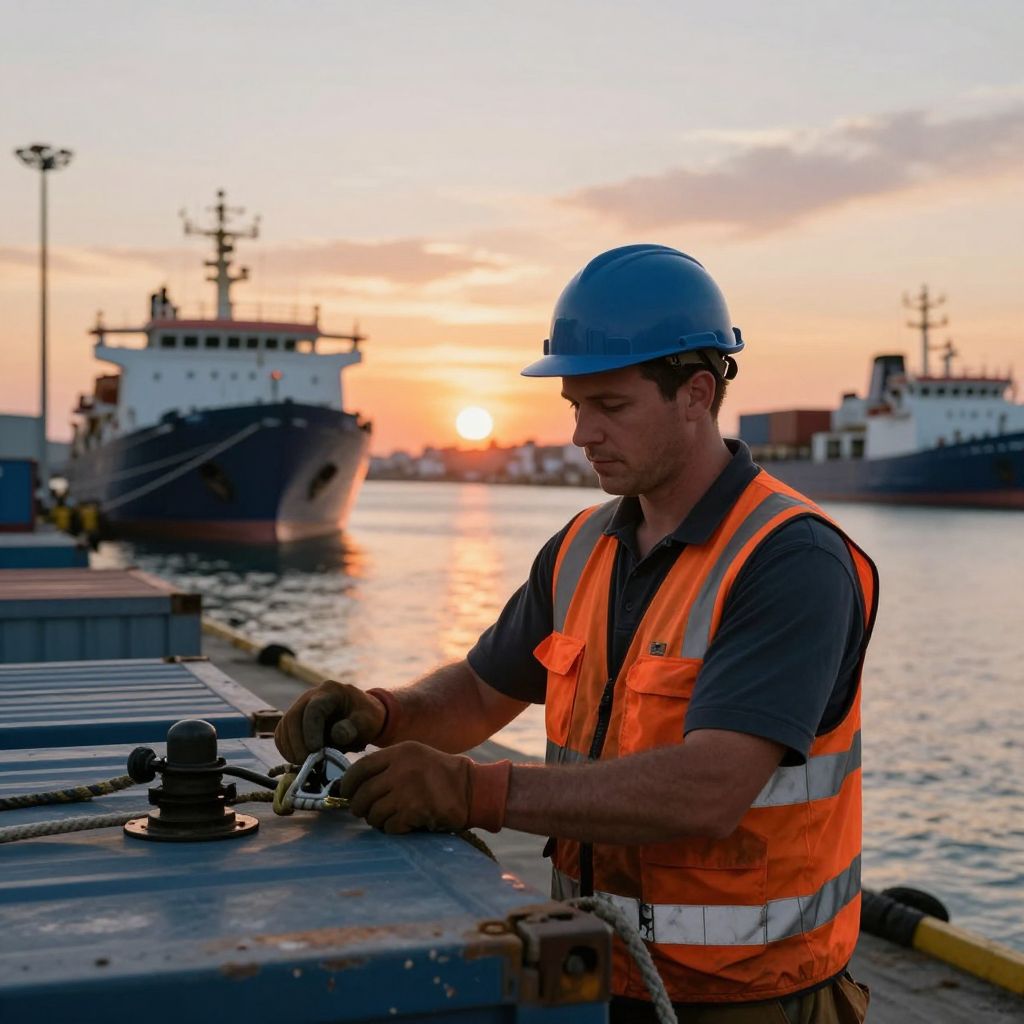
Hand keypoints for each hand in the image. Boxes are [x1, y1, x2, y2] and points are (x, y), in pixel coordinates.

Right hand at [275, 680, 386, 762]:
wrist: (361, 717)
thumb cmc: (365, 717)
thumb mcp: (367, 721)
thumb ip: (354, 727)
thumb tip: (337, 735)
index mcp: (330, 691)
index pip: (313, 709)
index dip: (311, 730)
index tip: (316, 750)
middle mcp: (311, 696)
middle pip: (293, 717)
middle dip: (298, 742)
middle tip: (307, 762)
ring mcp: (300, 707)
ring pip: (285, 726)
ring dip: (291, 748)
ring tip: (305, 763)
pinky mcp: (294, 721)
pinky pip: (282, 734)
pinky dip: (287, 749)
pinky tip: (298, 760)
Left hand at [338, 742, 471, 833]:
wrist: (472, 790)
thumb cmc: (441, 775)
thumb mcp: (415, 757)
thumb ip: (389, 766)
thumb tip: (355, 785)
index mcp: (400, 752)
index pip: (361, 767)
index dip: (348, 783)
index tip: (345, 793)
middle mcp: (401, 769)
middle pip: (363, 793)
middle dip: (359, 807)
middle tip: (363, 812)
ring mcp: (407, 790)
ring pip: (374, 813)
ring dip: (376, 820)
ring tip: (388, 818)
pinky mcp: (413, 811)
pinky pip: (389, 826)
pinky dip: (392, 829)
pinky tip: (404, 824)